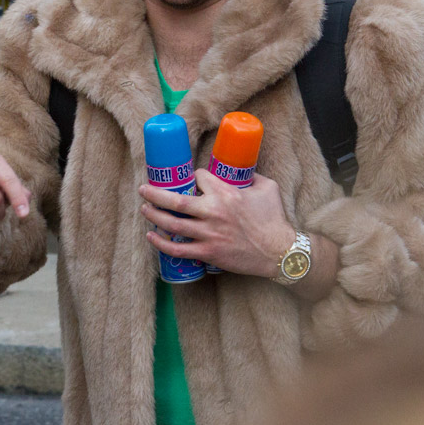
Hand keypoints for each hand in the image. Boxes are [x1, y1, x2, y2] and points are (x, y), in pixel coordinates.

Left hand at [139, 170, 293, 278]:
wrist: (280, 252)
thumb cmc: (275, 220)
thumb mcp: (267, 188)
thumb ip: (251, 177)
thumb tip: (241, 171)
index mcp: (226, 194)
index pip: (199, 177)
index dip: (194, 176)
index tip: (192, 179)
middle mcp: (213, 212)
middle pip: (176, 201)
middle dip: (155, 193)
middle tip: (143, 189)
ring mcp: (209, 234)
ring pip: (173, 224)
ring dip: (154, 215)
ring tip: (144, 209)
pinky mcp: (208, 253)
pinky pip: (179, 249)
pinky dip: (162, 244)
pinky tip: (152, 236)